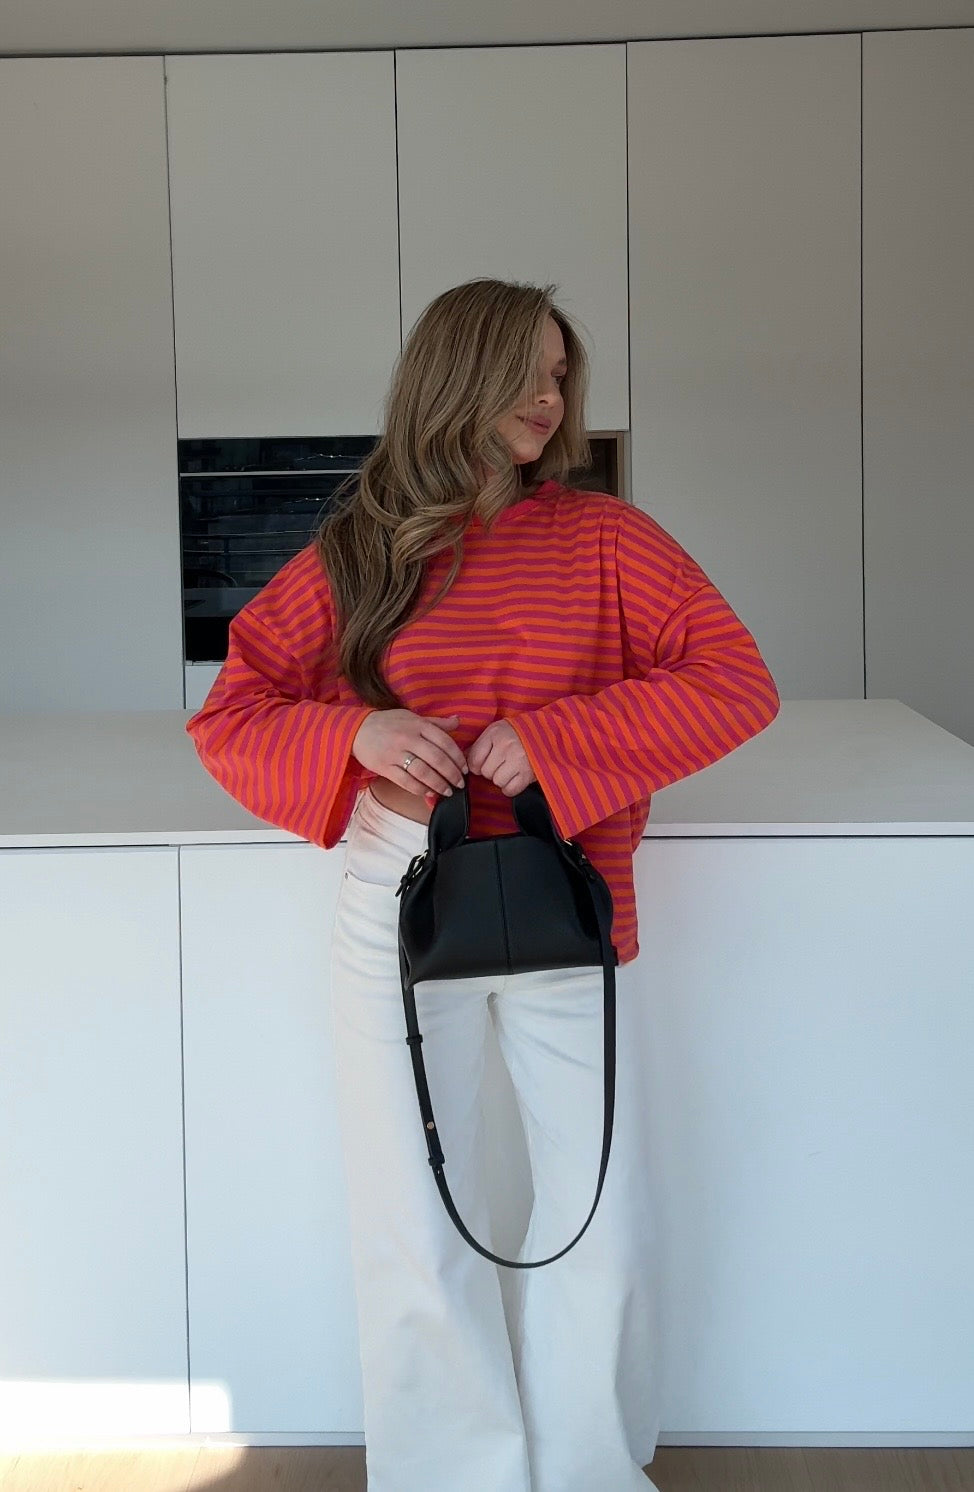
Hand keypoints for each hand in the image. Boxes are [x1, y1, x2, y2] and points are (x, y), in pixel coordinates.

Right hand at [351, 709, 466, 799]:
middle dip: (452, 774)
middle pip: (437, 759)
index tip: (465, 769)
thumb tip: (458, 721)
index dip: (458, 758)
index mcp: (418, 725)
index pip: (445, 742)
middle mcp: (408, 738)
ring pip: (423, 772)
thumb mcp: (412, 717)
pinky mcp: (384, 767)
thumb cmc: (388, 723)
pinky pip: (406, 781)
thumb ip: (436, 722)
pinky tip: (428, 792)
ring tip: (447, 791)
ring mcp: (395, 753)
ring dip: (438, 784)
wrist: (356, 729)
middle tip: (459, 784)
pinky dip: (420, 789)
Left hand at [466, 719, 536, 796]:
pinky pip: (510, 790)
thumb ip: (480, 744)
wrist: (546, 733)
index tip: (482, 763)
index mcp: (495, 734)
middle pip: (485, 772)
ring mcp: (518, 761)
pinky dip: (510, 787)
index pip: (474, 758)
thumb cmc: (517, 733)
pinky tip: (514, 778)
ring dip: (500, 779)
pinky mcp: (528, 774)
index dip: (475, 764)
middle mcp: (506, 746)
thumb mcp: (496, 731)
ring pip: (497, 781)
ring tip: (508, 769)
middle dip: (490, 770)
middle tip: (499, 764)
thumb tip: (464, 758)